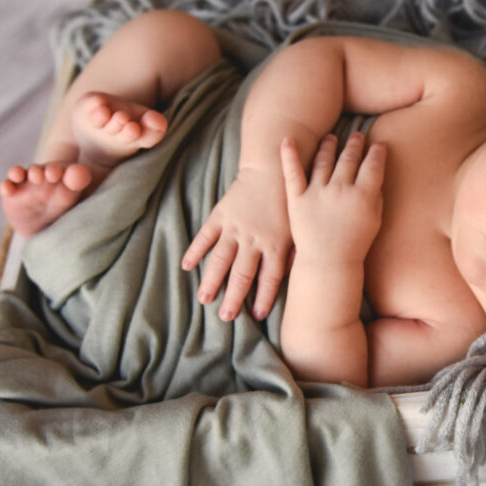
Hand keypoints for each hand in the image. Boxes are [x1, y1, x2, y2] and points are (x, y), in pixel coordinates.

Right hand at [182, 167, 290, 320]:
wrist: (273, 168)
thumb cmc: (289, 200)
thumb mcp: (298, 227)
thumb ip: (295, 253)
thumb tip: (298, 276)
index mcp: (276, 244)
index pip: (269, 278)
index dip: (264, 298)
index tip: (259, 316)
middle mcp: (255, 240)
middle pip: (242, 275)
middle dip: (233, 298)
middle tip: (225, 317)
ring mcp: (236, 228)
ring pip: (220, 260)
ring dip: (211, 281)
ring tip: (204, 299)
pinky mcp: (221, 215)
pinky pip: (205, 236)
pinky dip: (195, 251)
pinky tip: (187, 266)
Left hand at [280, 133, 385, 265]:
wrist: (327, 264)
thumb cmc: (354, 246)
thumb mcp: (374, 222)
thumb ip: (375, 199)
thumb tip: (374, 180)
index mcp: (363, 195)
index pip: (373, 165)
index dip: (377, 153)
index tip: (378, 146)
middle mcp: (341, 189)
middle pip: (349, 158)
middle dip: (355, 144)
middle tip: (357, 136)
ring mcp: (317, 192)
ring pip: (324, 160)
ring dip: (329, 145)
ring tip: (331, 138)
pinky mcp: (297, 199)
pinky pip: (293, 172)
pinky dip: (289, 155)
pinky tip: (287, 139)